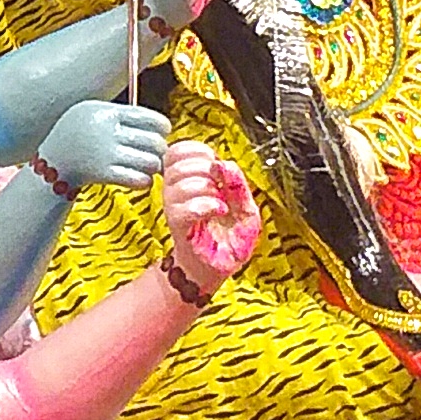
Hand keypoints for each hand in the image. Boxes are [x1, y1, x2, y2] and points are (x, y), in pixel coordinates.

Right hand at [37, 97, 169, 192]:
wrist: (50, 163)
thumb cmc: (76, 136)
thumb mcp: (91, 112)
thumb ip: (122, 115)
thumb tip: (161, 127)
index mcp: (106, 112)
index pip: (152, 118)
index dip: (162, 128)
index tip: (160, 134)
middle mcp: (107, 130)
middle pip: (155, 142)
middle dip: (159, 150)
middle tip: (153, 154)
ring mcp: (105, 153)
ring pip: (152, 163)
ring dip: (153, 168)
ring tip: (144, 167)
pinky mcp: (104, 174)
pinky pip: (140, 180)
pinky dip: (144, 182)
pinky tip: (137, 179)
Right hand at [160, 141, 257, 285]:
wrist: (217, 268)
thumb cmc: (229, 241)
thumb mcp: (245, 210)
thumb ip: (238, 187)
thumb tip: (227, 163)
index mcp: (189, 181)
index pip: (178, 150)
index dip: (197, 152)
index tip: (214, 167)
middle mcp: (176, 191)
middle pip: (178, 163)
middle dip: (205, 170)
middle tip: (219, 188)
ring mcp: (175, 207)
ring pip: (181, 183)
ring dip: (208, 190)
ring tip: (221, 204)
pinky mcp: (177, 225)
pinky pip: (183, 207)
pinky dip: (206, 205)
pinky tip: (219, 211)